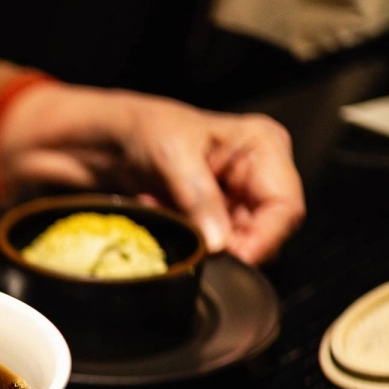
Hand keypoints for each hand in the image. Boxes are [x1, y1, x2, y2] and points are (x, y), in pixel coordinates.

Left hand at [0, 83, 305, 264]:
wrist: (103, 139)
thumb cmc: (142, 129)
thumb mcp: (172, 156)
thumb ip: (200, 199)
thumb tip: (221, 245)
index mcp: (263, 147)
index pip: (285, 208)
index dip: (264, 240)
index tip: (230, 259)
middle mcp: (258, 175)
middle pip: (267, 233)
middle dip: (227, 243)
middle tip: (185, 233)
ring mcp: (236, 201)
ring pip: (238, 246)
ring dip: (200, 241)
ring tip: (164, 212)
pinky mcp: (212, 220)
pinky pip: (210, 247)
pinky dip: (186, 241)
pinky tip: (160, 216)